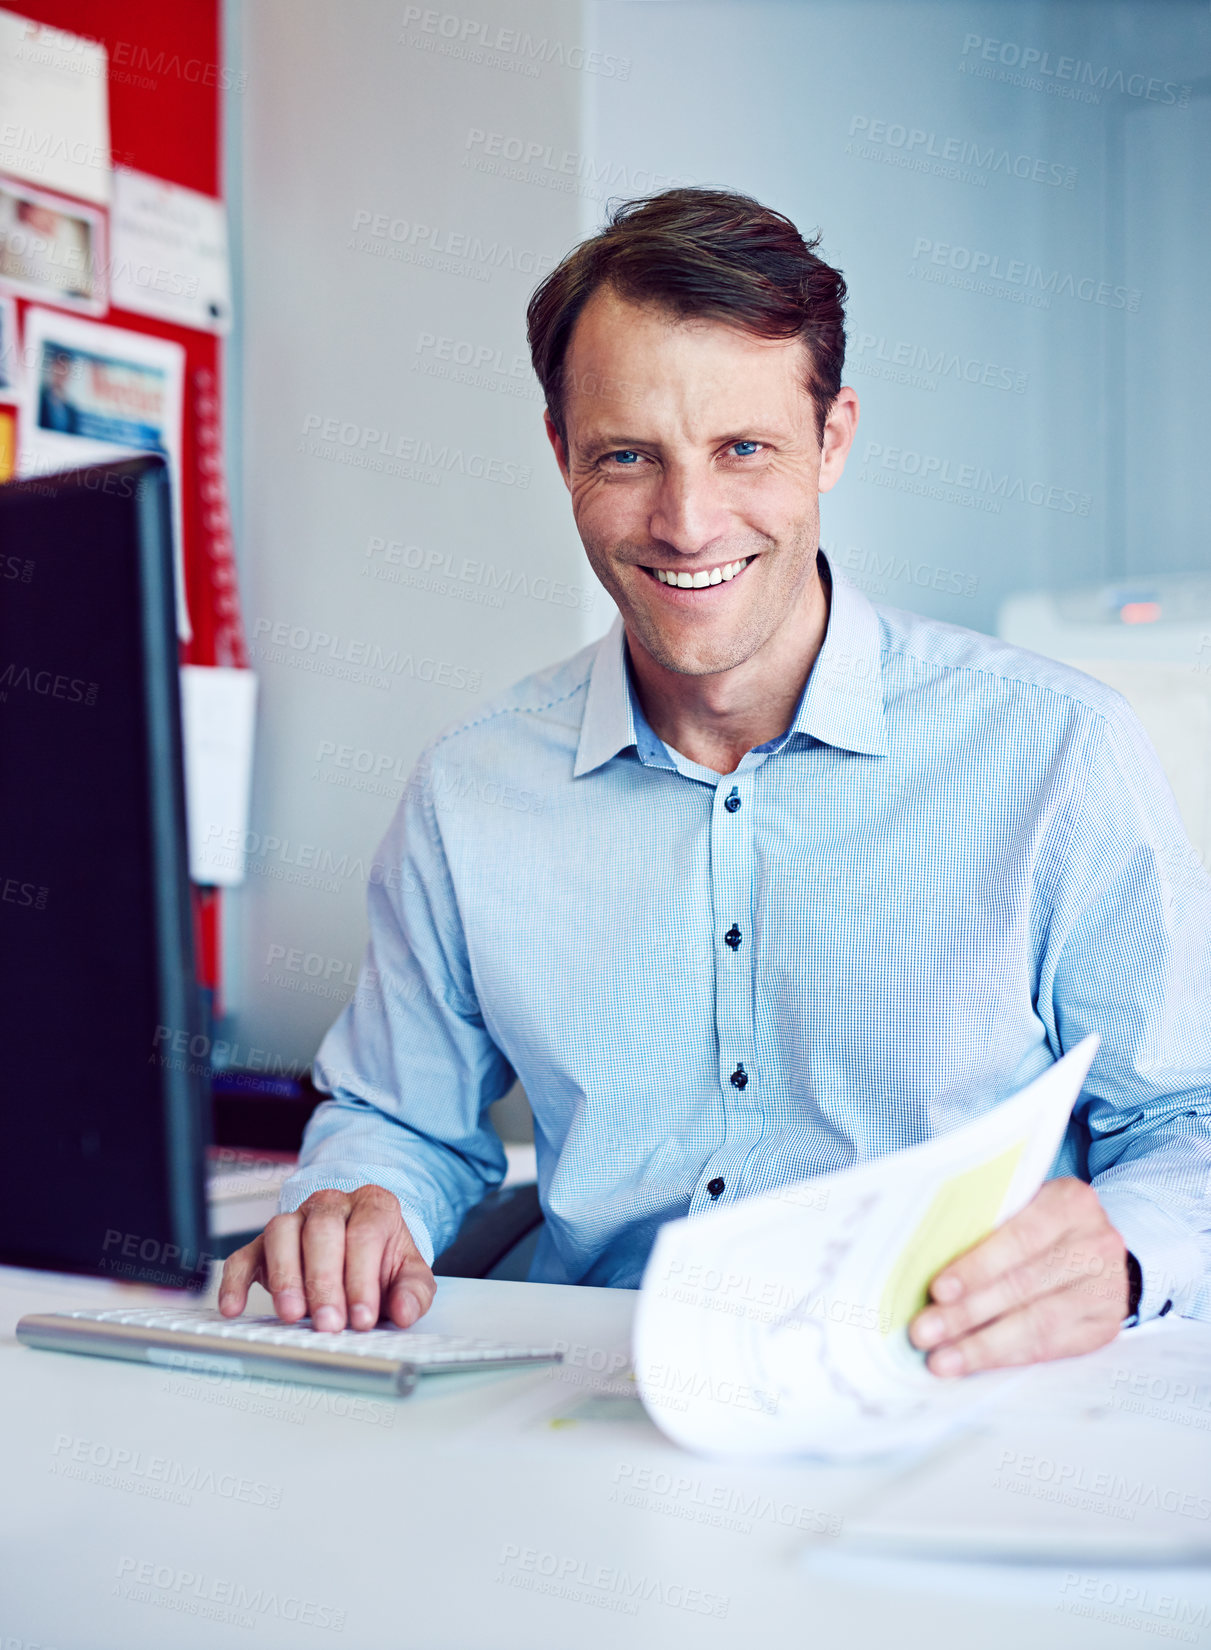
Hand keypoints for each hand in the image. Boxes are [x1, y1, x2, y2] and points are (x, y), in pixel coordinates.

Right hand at [218, 1185, 435, 1331]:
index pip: (365, 1234)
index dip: (362, 1278)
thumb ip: (413, 1291)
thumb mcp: (409, 1272)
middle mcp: (331, 1205)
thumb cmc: (383, 1260)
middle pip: (322, 1230)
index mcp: (372, 1206)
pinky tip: (234, 1307)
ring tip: (292, 1314)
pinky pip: (243, 1255)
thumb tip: (405, 1311)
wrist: (361, 1246)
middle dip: (324, 1281)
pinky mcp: (263, 1244)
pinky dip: (234, 1281)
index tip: (363, 1317)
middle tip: (329, 1323)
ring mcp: (294, 1220)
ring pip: (281, 1232)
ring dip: (285, 1276)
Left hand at [908, 1178, 1128, 1376]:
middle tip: (924, 1332)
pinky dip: (1007, 1357)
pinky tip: (975, 1364)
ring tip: (942, 1359)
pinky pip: (1052, 1347)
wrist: (1096, 1247)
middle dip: (967, 1313)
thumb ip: (987, 1225)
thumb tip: (923, 1262)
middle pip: (1023, 1285)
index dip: (976, 1267)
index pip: (1019, 1238)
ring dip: (982, 1345)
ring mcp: (1108, 1288)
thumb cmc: (1039, 1223)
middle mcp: (1098, 1244)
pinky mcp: (1106, 1325)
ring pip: (1037, 1322)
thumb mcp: (1021, 1207)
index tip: (937, 1290)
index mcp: (1072, 1202)